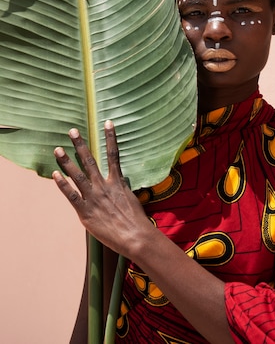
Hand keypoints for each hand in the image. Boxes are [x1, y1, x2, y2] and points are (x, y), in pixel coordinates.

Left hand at [53, 120, 146, 256]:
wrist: (135, 236)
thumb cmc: (136, 220)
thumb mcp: (131, 198)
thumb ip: (122, 186)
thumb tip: (119, 178)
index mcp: (117, 182)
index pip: (114, 154)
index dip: (110, 137)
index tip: (107, 122)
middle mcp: (104, 186)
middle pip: (90, 161)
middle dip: (80, 145)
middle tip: (72, 131)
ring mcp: (93, 198)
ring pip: (78, 175)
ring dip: (66, 161)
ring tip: (58, 149)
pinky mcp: (85, 212)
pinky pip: (71, 195)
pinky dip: (63, 184)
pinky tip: (55, 175)